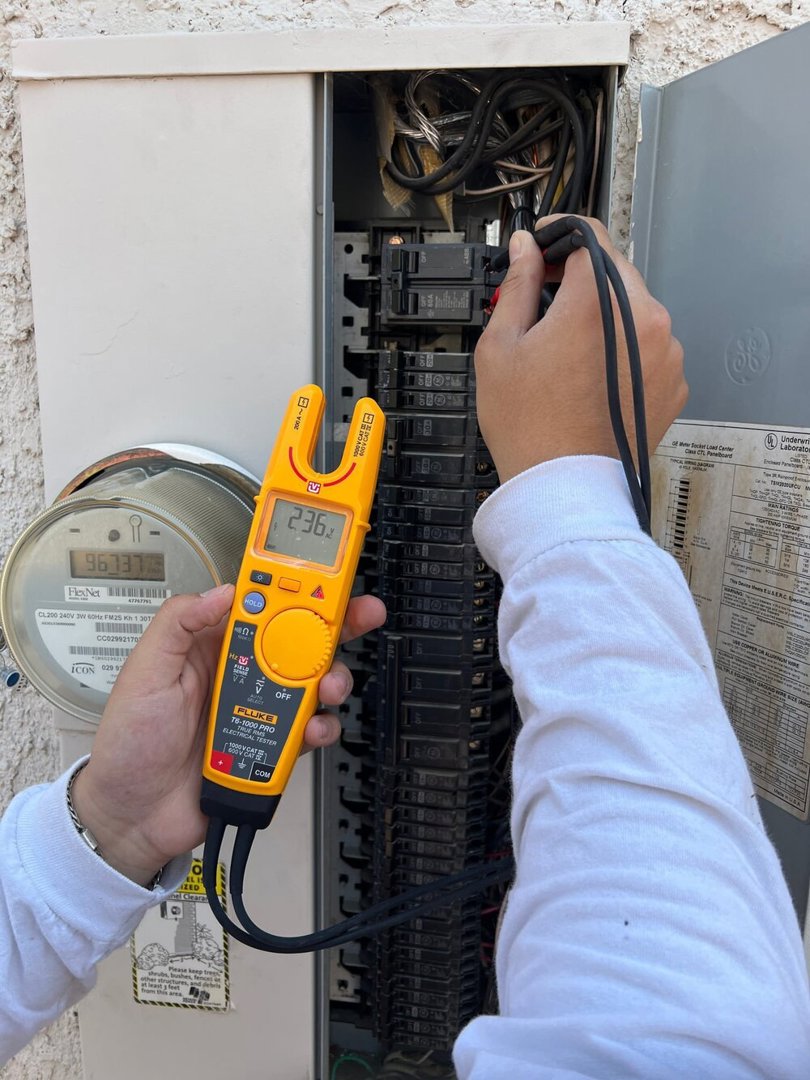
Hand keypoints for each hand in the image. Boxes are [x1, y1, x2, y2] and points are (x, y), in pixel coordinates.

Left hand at [71, 584, 385, 885]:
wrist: (135, 814)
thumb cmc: (130, 742)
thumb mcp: (143, 671)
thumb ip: (178, 623)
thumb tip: (224, 591)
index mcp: (213, 646)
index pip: (261, 606)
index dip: (294, 588)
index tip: (322, 578)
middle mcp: (242, 673)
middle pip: (300, 640)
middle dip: (336, 624)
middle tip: (362, 616)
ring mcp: (260, 709)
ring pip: (313, 683)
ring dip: (333, 678)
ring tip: (329, 686)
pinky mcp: (272, 744)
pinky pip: (309, 729)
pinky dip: (321, 727)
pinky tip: (312, 729)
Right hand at [475, 215, 687, 483]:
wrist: (563, 486)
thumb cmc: (528, 425)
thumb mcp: (501, 346)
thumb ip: (518, 285)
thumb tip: (527, 248)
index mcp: (597, 303)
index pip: (587, 237)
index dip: (559, 236)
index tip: (543, 246)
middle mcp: (644, 319)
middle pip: (613, 270)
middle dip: (579, 277)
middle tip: (545, 299)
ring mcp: (665, 352)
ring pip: (634, 307)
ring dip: (605, 313)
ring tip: (568, 347)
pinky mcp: (674, 381)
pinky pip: (649, 345)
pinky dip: (624, 347)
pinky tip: (592, 373)